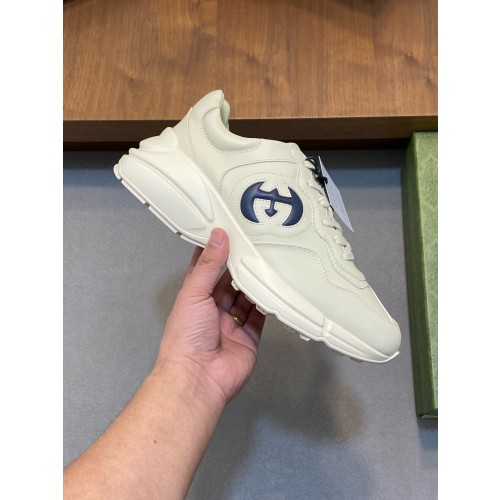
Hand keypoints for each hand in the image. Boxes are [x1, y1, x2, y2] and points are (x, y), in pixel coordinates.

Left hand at [154, 228, 265, 404]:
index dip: (215, 253)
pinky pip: (260, 316)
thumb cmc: (185, 338)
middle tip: (253, 247)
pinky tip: (272, 290)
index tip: (226, 235)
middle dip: (240, 267)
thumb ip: (208, 265)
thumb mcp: (194, 293)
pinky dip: (266, 304)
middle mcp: (212, 311)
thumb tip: (217, 237)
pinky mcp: (248, 337)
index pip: (205, 270)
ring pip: (246, 298)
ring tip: (265, 264)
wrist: (198, 377)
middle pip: (229, 283)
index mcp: (194, 299)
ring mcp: (231, 325)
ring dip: (254, 284)